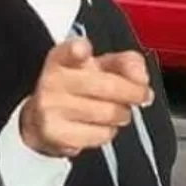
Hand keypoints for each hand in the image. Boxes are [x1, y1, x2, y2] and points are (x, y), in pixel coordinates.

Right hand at [19, 37, 154, 157]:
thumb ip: (127, 62)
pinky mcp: (55, 135)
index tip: (82, 50)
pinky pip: (100, 134)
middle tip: (142, 95)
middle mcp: (53, 80)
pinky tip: (100, 125)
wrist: (44, 118)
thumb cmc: (79, 87)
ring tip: (118, 111)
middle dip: (134, 93)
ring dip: (122, 114)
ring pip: (109, 113)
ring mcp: (51, 109)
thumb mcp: (101, 65)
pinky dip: (109, 131)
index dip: (77, 50)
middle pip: (108, 86)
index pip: (68, 51)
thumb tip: (141, 78)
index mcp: (63, 57)